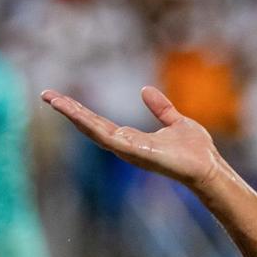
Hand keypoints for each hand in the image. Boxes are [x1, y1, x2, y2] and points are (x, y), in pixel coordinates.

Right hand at [41, 86, 220, 189]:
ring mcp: (128, 151)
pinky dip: (91, 126)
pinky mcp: (136, 153)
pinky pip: (109, 138)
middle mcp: (125, 146)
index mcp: (131, 138)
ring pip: (94, 131)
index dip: (80, 111)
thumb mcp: (175, 121)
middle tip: (47, 94)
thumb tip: (144, 90)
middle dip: (69, 110)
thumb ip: (160, 108)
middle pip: (90, 126)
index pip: (99, 123)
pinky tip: (77, 115)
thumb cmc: (195, 150)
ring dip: (73, 115)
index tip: (61, 97)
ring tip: (54, 100)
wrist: (209, 167)